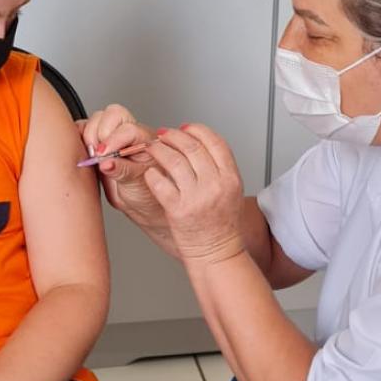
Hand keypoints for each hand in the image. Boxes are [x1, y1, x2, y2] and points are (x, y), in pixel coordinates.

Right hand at [78, 106, 165, 229]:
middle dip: (99, 133)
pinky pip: (82, 129)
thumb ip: (122, 171)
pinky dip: (78, 137)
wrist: (140, 202)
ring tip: (92, 157)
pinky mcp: (95, 142)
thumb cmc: (147, 192)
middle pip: (111, 114)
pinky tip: (83, 154)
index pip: (127, 128)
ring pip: (96, 119)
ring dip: (88, 136)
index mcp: (145, 140)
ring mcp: (111, 136)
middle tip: (98, 156)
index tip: (102, 156)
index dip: (112, 140)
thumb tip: (106, 163)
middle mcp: (128, 133)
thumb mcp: (138, 184)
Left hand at [141, 125, 245, 264]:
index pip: (215, 142)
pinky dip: (151, 174)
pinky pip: (159, 182)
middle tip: (162, 135)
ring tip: (152, 148)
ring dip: (158, 150)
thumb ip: (219, 167)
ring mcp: (196, 197)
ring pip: (173, 160)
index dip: (197, 130)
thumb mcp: (231, 191)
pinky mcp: (177, 209)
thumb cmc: (222, 224)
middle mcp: (215, 185)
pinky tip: (150, 173)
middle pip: (192, 146)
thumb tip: (198, 142)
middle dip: (173, 136)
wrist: (217, 252)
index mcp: (231, 178)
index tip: (185, 127)